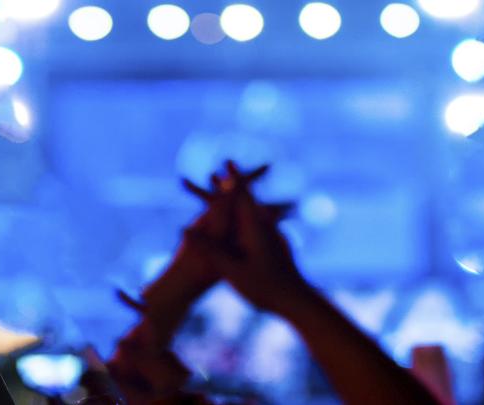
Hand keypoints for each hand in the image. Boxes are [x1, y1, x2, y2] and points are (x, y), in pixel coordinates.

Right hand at [204, 163, 309, 313]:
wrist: (298, 303)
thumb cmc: (265, 288)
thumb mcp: (232, 270)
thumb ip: (210, 248)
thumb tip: (185, 229)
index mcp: (256, 229)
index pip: (243, 197)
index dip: (234, 179)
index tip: (227, 162)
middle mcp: (266, 229)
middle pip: (249, 201)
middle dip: (235, 187)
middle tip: (220, 175)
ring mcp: (272, 239)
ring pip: (254, 215)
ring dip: (239, 206)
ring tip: (228, 202)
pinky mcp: (275, 249)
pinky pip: (258, 228)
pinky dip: (244, 221)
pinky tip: (242, 227)